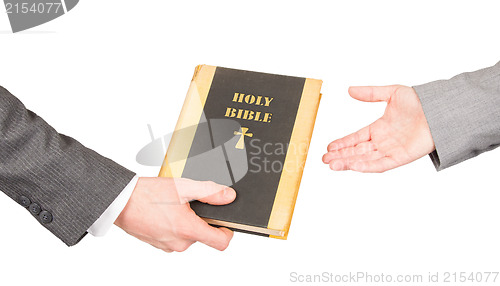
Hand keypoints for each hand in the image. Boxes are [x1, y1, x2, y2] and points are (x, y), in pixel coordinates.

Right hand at [114, 177, 235, 251]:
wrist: (120, 202)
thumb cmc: (147, 194)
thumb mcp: (184, 187)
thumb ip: (210, 192)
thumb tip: (228, 196)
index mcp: (188, 230)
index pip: (220, 242)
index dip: (227, 232)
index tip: (225, 223)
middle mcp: (179, 243)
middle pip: (202, 235)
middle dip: (199, 219)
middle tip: (188, 203)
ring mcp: (168, 246)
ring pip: (187, 236)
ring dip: (185, 222)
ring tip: (172, 206)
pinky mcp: (158, 245)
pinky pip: (174, 237)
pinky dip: (173, 226)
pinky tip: (164, 212)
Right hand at [322, 85, 434, 172]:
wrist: (439, 110)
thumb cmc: (420, 102)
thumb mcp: (391, 93)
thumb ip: (370, 93)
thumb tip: (350, 89)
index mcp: (379, 128)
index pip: (355, 138)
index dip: (342, 143)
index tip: (329, 147)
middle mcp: (383, 141)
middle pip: (356, 151)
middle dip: (340, 156)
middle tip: (324, 160)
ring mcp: (391, 150)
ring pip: (364, 159)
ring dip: (348, 163)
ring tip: (332, 165)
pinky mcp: (400, 157)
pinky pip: (380, 164)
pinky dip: (366, 166)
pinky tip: (353, 166)